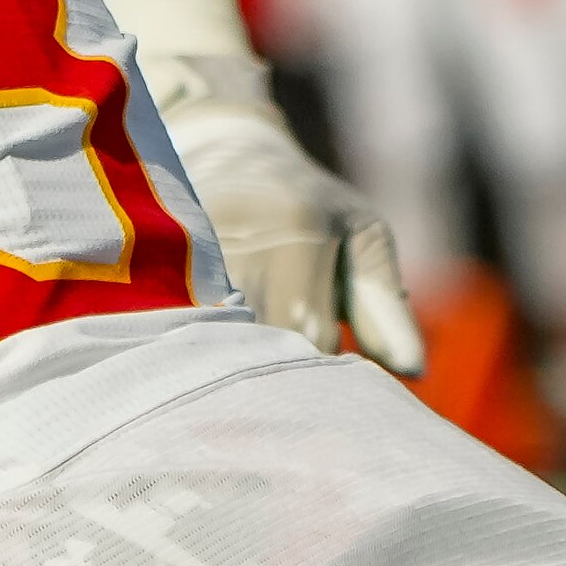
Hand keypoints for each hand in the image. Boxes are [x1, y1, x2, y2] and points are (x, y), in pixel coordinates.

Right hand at [141, 51, 425, 375]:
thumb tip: (414, 370)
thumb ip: (385, 303)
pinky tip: (205, 374)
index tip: (327, 403)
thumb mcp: (362, 236)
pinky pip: (174, 332)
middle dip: (275, 384)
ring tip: (246, 394)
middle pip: (256, 348)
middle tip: (289, 413)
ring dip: (231, 375)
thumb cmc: (313, 204)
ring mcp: (188, 256)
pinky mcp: (151, 267)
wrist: (229, 153)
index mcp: (300, 234)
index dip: (320, 377)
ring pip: (212, 346)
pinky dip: (194, 358)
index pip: (309, 335)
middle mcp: (241, 243)